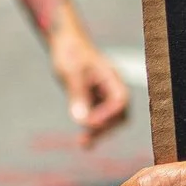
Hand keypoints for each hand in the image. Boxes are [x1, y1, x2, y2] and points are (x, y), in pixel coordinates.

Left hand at [50, 27, 132, 147]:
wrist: (65, 41)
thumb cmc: (70, 52)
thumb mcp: (71, 72)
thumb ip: (77, 95)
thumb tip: (81, 121)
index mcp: (112, 77)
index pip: (120, 101)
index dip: (107, 115)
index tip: (88, 122)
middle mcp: (112, 86)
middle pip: (120, 113)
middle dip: (106, 129)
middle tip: (86, 140)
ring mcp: (104, 92)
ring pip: (110, 117)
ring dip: (99, 131)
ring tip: (83, 143)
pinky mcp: (94, 96)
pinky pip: (99, 115)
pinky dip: (93, 127)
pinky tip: (83, 139)